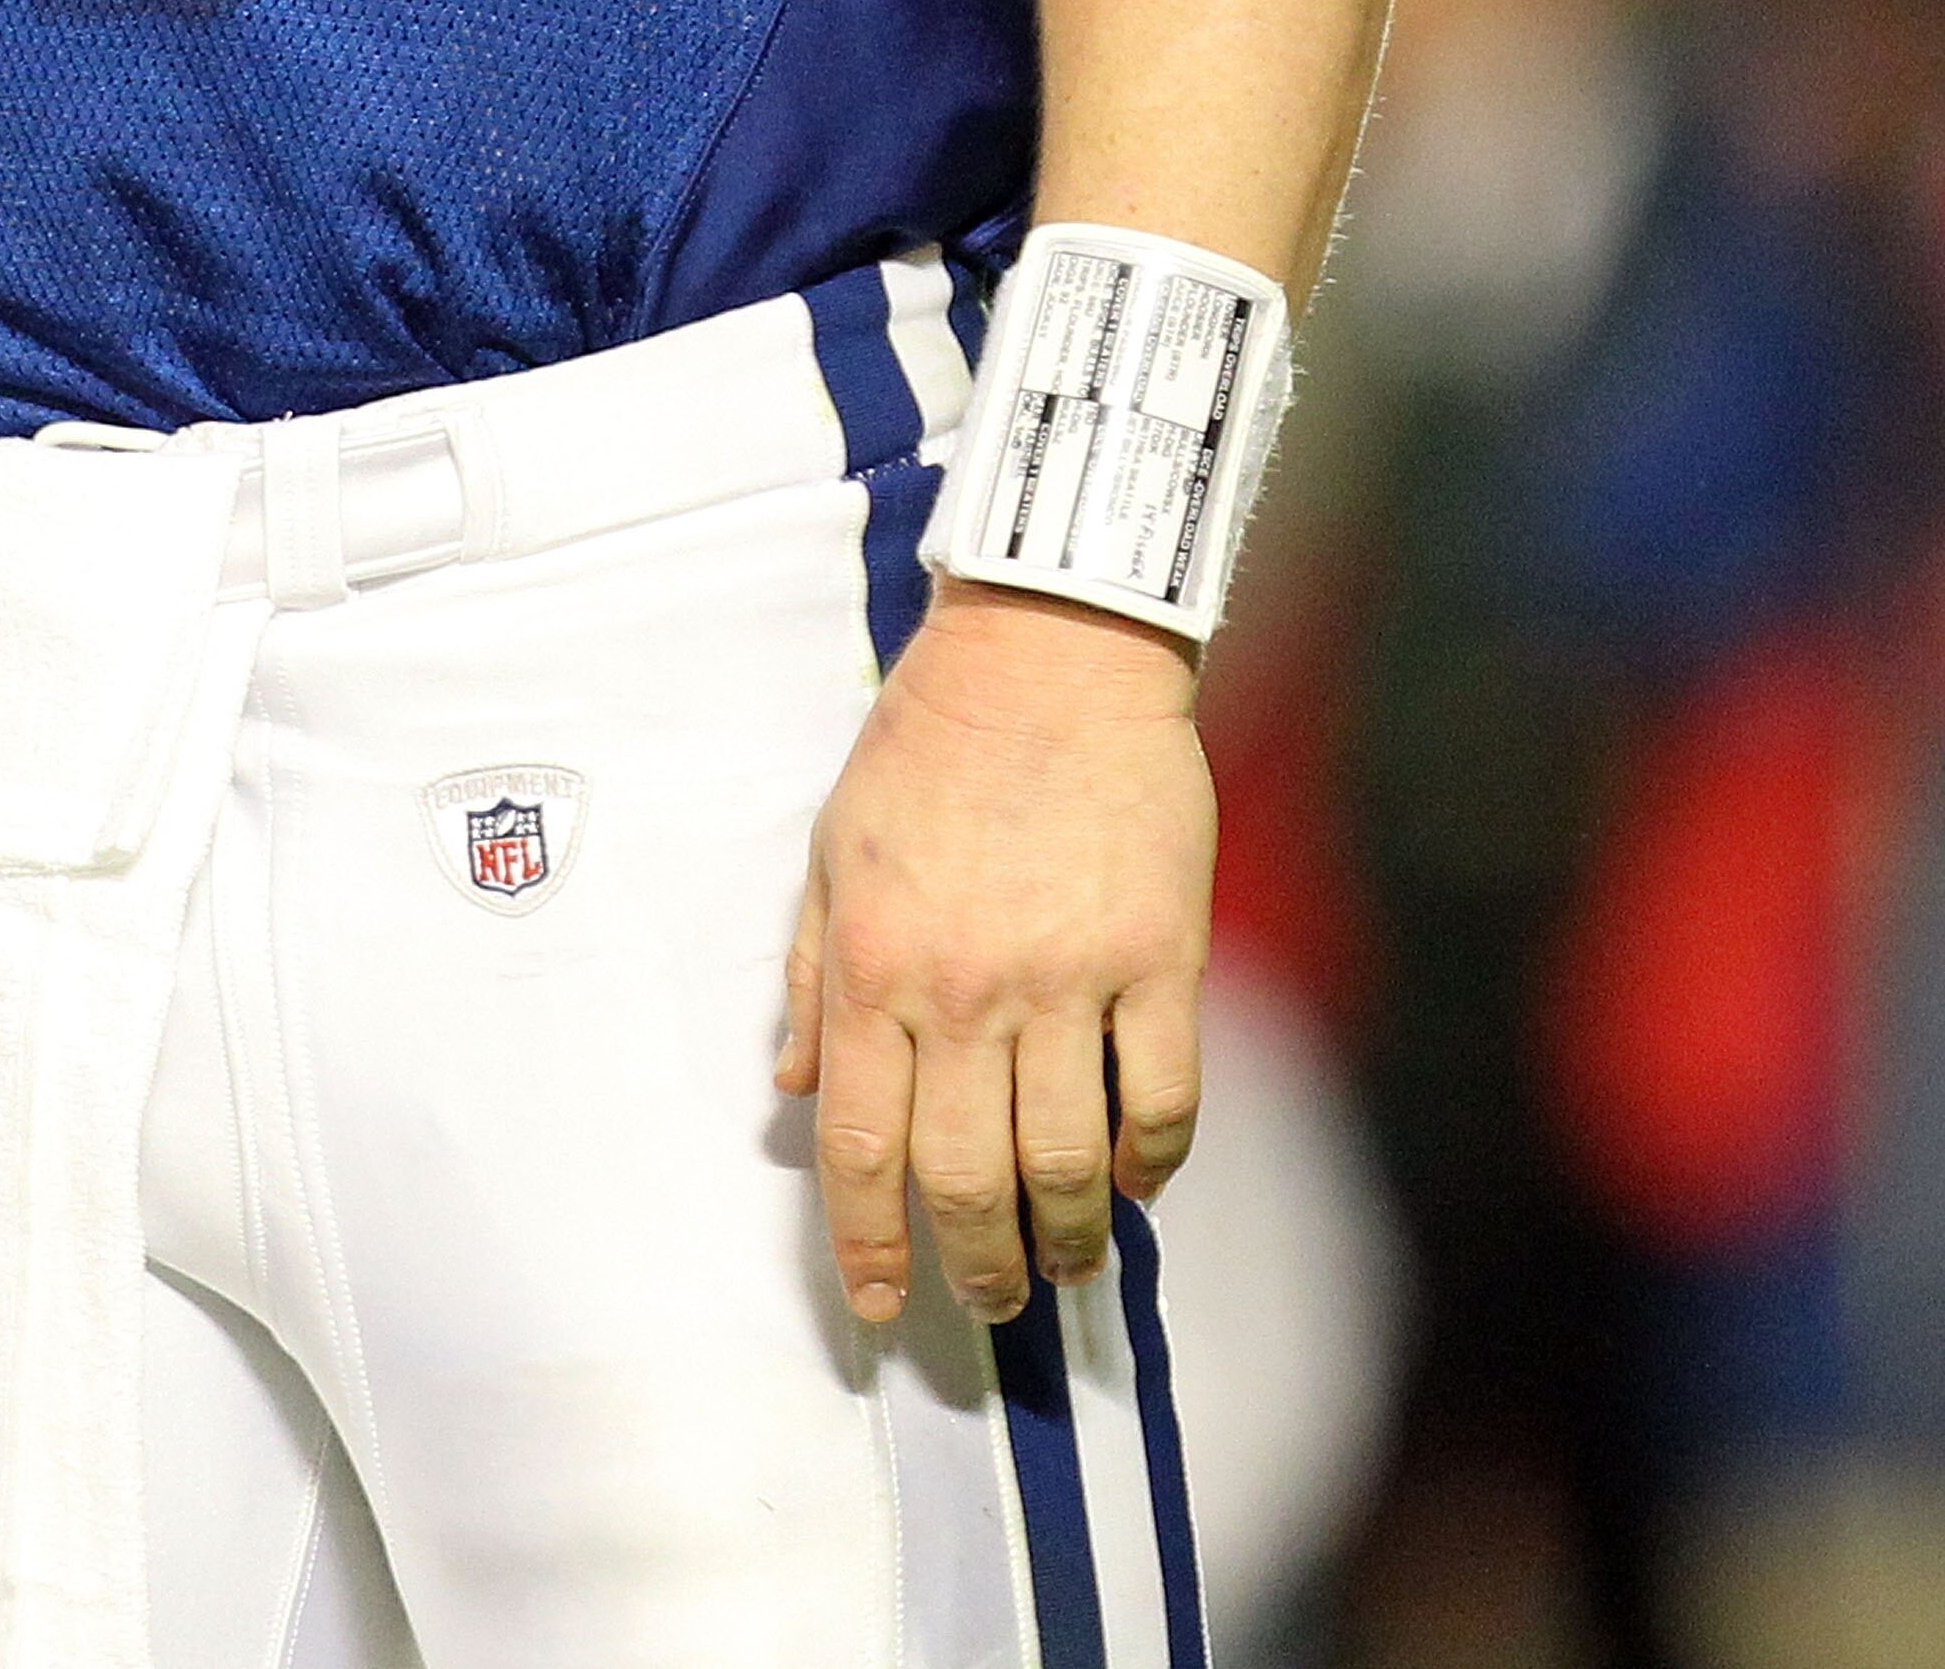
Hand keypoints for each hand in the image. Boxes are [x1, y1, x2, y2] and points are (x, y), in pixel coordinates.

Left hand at [777, 575, 1212, 1327]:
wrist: (1046, 653)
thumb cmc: (929, 744)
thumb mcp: (833, 851)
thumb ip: (813, 976)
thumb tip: (794, 1085)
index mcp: (876, 966)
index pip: (861, 1148)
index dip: (868, 1244)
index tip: (882, 1302)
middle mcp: (965, 990)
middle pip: (964, 1177)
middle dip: (974, 1262)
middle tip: (988, 1294)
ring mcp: (1068, 979)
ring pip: (1065, 1160)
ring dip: (1065, 1235)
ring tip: (1065, 1262)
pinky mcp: (1157, 958)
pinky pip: (1161, 1097)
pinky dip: (1150, 1161)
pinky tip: (1136, 1179)